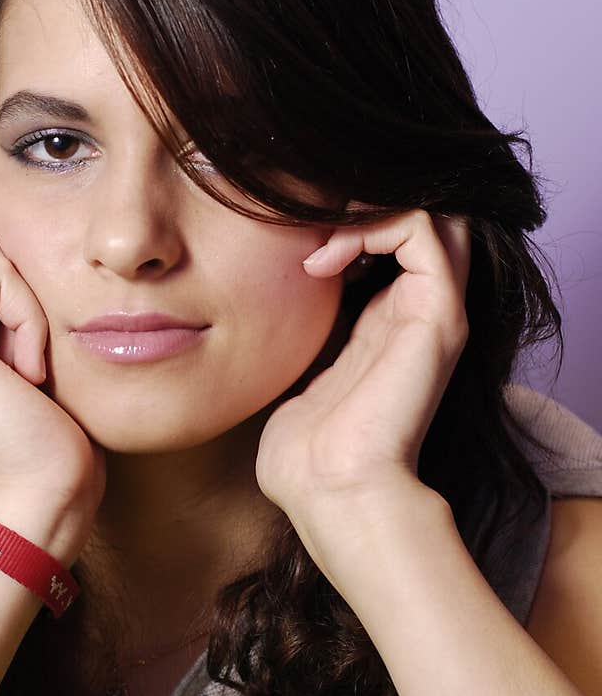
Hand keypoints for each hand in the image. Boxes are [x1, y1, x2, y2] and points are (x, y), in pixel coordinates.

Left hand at [255, 206, 470, 525]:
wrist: (332, 492)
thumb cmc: (305, 455)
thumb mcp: (295, 376)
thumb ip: (298, 338)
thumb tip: (256, 311)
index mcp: (389, 323)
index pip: (392, 237)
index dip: (346, 220)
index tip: (291, 246)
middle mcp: (420, 311)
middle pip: (423, 216)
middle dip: (364, 202)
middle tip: (311, 228)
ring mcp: (435, 311)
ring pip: (433, 210)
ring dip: (369, 206)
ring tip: (321, 241)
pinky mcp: (438, 316)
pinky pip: (423, 228)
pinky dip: (373, 223)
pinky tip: (326, 259)